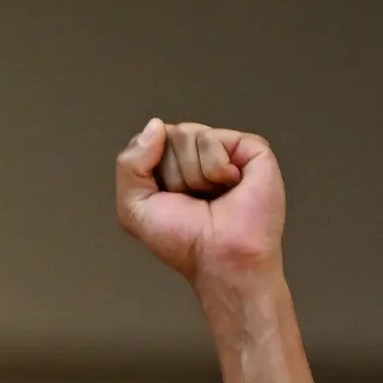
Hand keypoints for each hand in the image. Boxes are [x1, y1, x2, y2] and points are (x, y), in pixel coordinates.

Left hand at [116, 119, 285, 296]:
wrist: (219, 256)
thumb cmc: (182, 239)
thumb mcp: (134, 206)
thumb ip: (130, 164)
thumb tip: (155, 126)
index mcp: (171, 166)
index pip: (149, 141)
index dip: (149, 170)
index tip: (164, 198)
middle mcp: (199, 155)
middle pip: (170, 136)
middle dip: (173, 174)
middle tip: (192, 199)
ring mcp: (226, 150)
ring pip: (191, 135)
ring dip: (194, 175)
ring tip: (211, 195)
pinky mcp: (251, 148)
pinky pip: (215, 140)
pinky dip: (215, 169)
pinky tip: (230, 185)